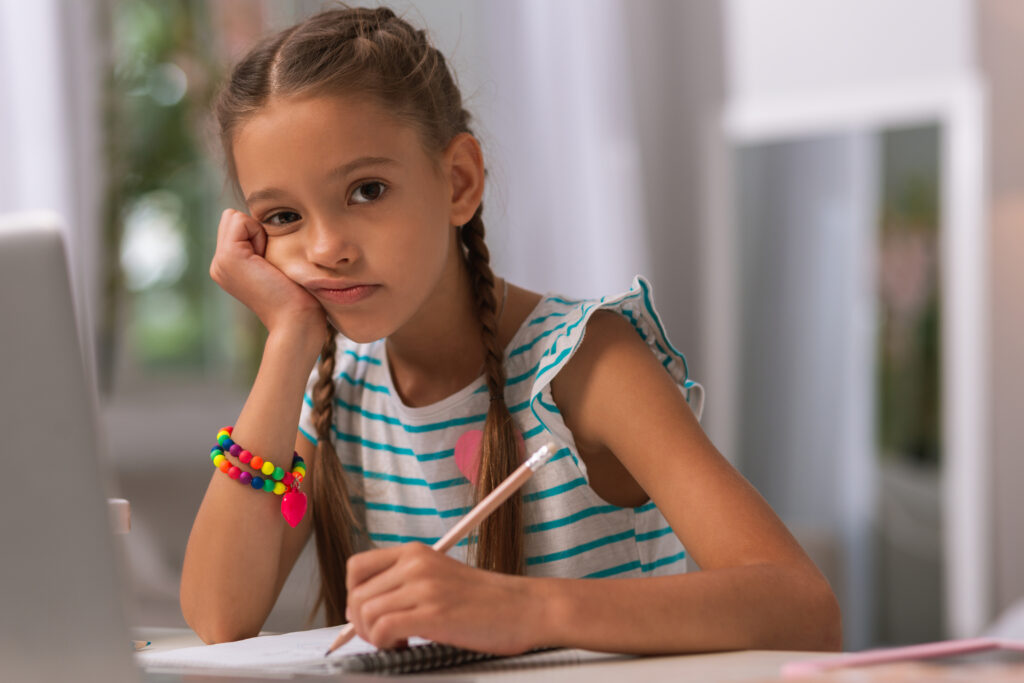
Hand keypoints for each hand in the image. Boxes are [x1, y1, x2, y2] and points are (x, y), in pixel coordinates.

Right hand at [209, 209, 324, 333]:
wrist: (296, 320)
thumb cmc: (298, 296)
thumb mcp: (276, 265)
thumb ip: (264, 246)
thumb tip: (267, 222)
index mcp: (229, 267)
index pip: (236, 224)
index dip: (259, 233)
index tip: (273, 264)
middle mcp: (219, 264)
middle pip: (232, 217)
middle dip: (256, 230)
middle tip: (270, 263)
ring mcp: (220, 262)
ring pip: (234, 217)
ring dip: (259, 233)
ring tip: (268, 264)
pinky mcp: (229, 257)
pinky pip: (240, 220)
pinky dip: (258, 234)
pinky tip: (266, 262)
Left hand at [345, 544, 543, 653]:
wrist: (527, 608)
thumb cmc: (486, 601)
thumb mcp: (440, 578)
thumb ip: (406, 585)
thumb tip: (363, 611)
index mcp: (416, 552)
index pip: (356, 567)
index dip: (354, 596)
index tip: (370, 615)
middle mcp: (416, 564)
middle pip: (356, 595)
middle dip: (361, 624)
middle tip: (385, 637)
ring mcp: (424, 587)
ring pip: (365, 614)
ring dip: (373, 638)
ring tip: (398, 643)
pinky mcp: (433, 613)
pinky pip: (382, 630)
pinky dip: (385, 646)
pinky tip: (406, 646)